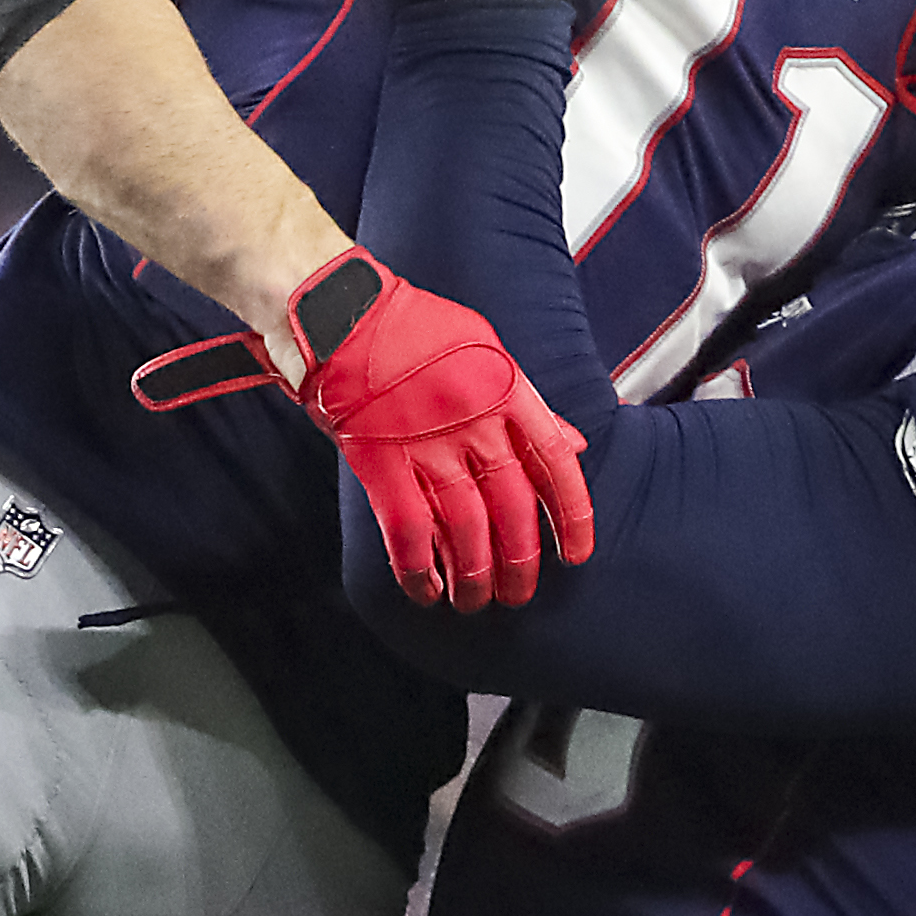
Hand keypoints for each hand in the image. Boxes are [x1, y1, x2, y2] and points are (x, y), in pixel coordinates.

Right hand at [134, 248, 592, 607]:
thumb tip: (571, 444)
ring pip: (466, 528)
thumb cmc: (414, 328)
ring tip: (474, 601)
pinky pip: (408, 530)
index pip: (556, 462)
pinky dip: (418, 569)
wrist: (340, 314)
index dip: (571, 515)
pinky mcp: (380, 462)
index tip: (575, 554)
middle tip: (518, 593)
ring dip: (473, 576)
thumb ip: (528, 403)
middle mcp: (474, 422)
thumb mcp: (485, 350)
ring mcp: (426, 445)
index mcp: (507, 390)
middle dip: (520, 562)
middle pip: (513, 508)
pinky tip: (425, 590)